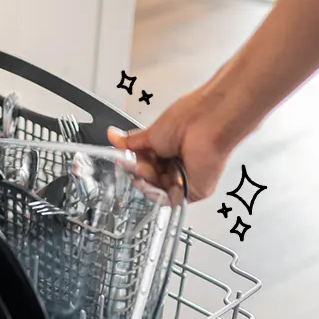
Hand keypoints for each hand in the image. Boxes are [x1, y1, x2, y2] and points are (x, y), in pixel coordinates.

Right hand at [107, 87, 233, 203]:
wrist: (206, 123)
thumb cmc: (188, 120)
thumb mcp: (151, 133)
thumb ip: (131, 141)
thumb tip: (113, 136)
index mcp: (169, 149)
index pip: (145, 165)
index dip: (134, 164)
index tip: (123, 160)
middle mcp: (177, 164)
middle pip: (148, 179)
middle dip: (139, 172)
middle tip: (139, 162)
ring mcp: (185, 178)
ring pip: (156, 190)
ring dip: (148, 180)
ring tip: (149, 166)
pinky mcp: (192, 191)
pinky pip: (169, 199)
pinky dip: (158, 193)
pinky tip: (155, 181)